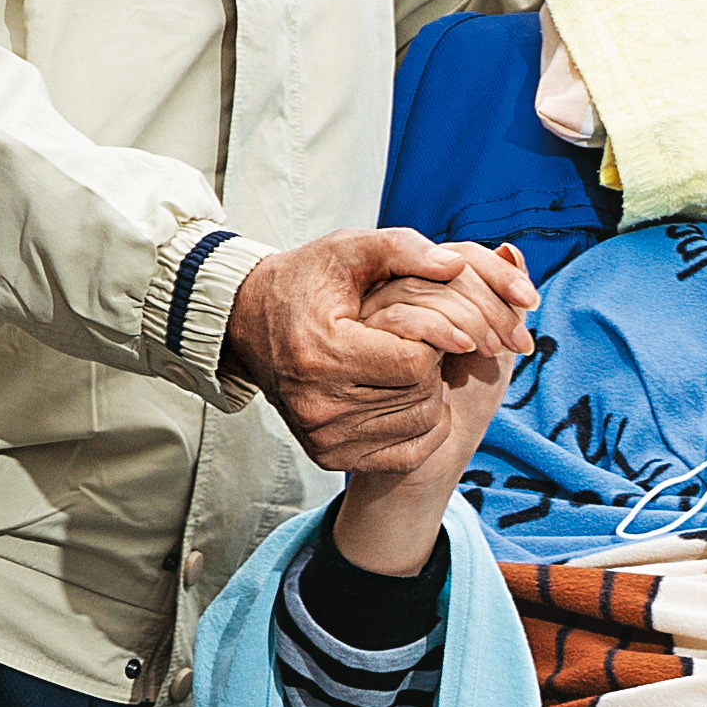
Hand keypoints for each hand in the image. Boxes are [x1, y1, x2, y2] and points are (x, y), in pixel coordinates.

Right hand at [231, 227, 534, 446]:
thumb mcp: (348, 249)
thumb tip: (457, 266)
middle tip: (420, 342)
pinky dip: (421, 425)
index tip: (430, 324)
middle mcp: (319, 404)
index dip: (435, 340)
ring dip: (429, 392)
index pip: (414, 363)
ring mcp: (323, 436)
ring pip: (419, 423)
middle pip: (420, 395)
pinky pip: (406, 453)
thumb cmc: (304, 282)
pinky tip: (408, 396)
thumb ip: (403, 249)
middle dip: (433, 364)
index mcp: (323, 353)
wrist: (250, 323)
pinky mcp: (328, 456)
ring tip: (411, 364)